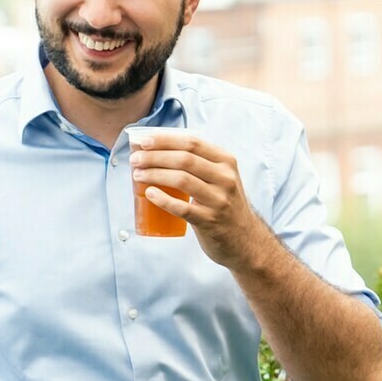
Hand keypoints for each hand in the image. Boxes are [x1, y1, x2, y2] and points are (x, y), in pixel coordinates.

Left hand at [130, 130, 270, 271]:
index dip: (165, 140)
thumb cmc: (225, 205)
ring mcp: (218, 200)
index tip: (144, 141)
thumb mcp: (222, 178)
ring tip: (137, 175)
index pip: (192, 143)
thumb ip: (202, 163)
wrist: (245, 240)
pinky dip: (163, 200)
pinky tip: (150, 194)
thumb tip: (160, 149)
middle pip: (184, 159)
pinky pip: (182, 208)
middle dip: (154, 156)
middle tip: (135, 159)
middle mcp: (225, 178)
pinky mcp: (209, 221)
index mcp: (226, 162)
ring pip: (181, 180)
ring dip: (154, 174)